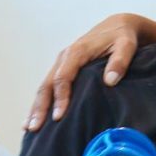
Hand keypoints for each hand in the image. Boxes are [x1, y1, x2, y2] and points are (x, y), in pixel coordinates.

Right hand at [25, 14, 142, 131]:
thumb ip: (120, 61)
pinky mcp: (63, 69)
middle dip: (40, 107)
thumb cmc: (123, 37)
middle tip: (35, 128)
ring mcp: (62, 64)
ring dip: (37, 107)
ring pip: (44, 87)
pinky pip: (49, 87)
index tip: (59, 117)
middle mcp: (64, 57)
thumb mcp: (126, 45)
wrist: (118, 26)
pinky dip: (41, 103)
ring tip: (29, 128)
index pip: (64, 77)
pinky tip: (35, 118)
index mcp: (77, 51)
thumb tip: (110, 80)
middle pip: (48, 84)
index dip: (61, 97)